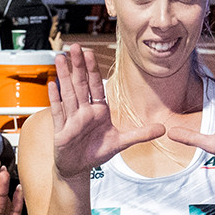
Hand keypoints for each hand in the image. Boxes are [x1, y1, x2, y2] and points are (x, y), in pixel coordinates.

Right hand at [49, 43, 161, 177]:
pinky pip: (58, 112)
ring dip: (64, 76)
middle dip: (78, 65)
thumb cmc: (96, 153)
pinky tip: (52, 85)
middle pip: (81, 84)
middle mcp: (84, 111)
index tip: (91, 53)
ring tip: (60, 58)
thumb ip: (141, 134)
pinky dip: (55, 99)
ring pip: (68, 93)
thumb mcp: (121, 143)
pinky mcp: (61, 130)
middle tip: (75, 47)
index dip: (93, 70)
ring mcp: (71, 119)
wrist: (79, 168)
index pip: (96, 86)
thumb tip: (162, 129)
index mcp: (99, 111)